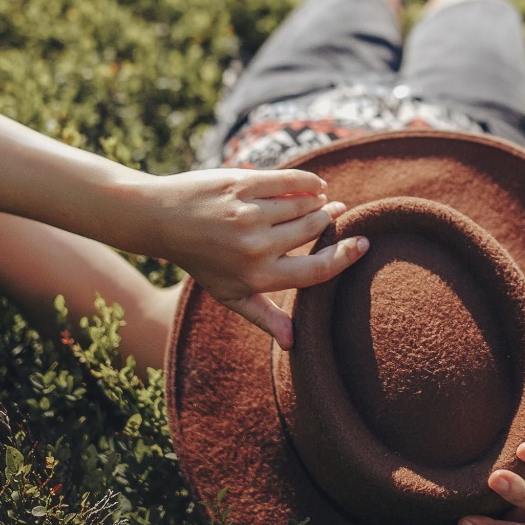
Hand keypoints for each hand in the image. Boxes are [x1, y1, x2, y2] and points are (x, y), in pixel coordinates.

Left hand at [144, 168, 368, 349]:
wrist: (163, 219)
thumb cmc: (202, 260)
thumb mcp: (230, 294)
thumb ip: (265, 317)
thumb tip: (293, 343)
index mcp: (257, 277)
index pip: (316, 271)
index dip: (345, 256)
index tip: (362, 243)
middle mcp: (255, 247)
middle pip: (313, 229)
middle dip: (329, 219)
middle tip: (336, 212)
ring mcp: (248, 214)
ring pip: (304, 203)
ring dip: (318, 200)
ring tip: (321, 200)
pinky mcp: (242, 185)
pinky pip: (290, 181)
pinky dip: (308, 182)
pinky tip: (315, 185)